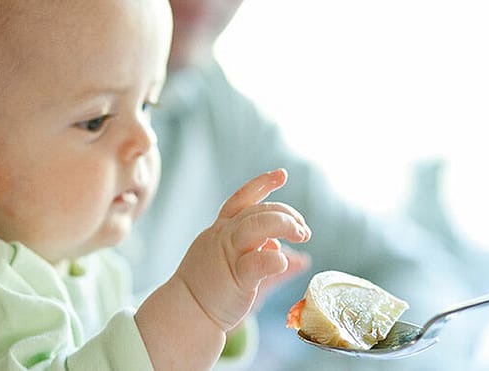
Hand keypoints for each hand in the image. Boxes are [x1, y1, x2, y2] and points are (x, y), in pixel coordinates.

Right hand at [174, 169, 310, 330]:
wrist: (184, 313)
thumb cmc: (208, 291)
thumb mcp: (231, 264)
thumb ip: (261, 257)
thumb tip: (292, 257)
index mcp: (219, 231)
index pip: (241, 199)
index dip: (262, 183)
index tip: (282, 175)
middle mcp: (223, 236)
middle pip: (257, 210)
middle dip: (286, 214)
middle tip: (303, 230)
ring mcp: (228, 255)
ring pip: (258, 225)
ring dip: (285, 224)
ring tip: (302, 235)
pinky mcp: (236, 278)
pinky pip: (259, 261)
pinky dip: (275, 259)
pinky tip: (285, 262)